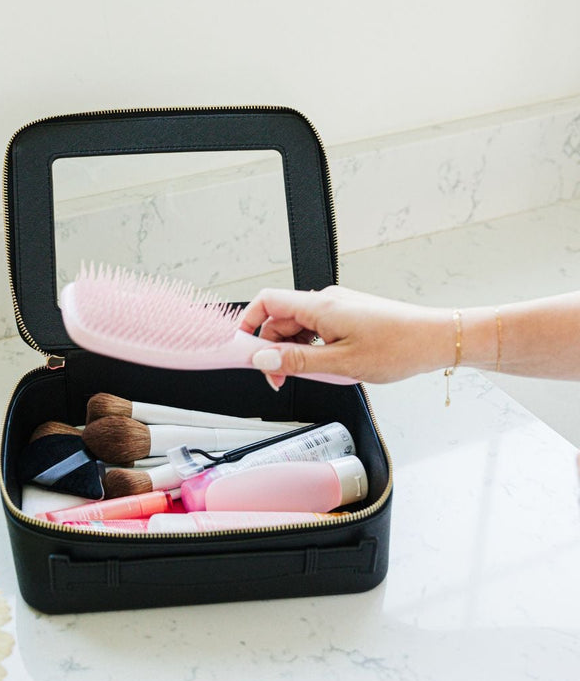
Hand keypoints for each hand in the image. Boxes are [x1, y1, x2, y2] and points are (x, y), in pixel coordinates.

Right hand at [240, 286, 455, 389]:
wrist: (436, 339)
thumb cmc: (399, 347)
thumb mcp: (341, 364)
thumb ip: (298, 361)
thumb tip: (264, 359)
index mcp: (320, 306)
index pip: (267, 302)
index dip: (248, 324)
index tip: (243, 351)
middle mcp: (327, 301)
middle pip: (281, 319)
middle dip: (274, 349)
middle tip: (281, 379)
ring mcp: (338, 308)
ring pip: (300, 328)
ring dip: (297, 353)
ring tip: (317, 375)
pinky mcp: (349, 317)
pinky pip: (318, 331)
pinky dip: (315, 350)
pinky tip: (331, 368)